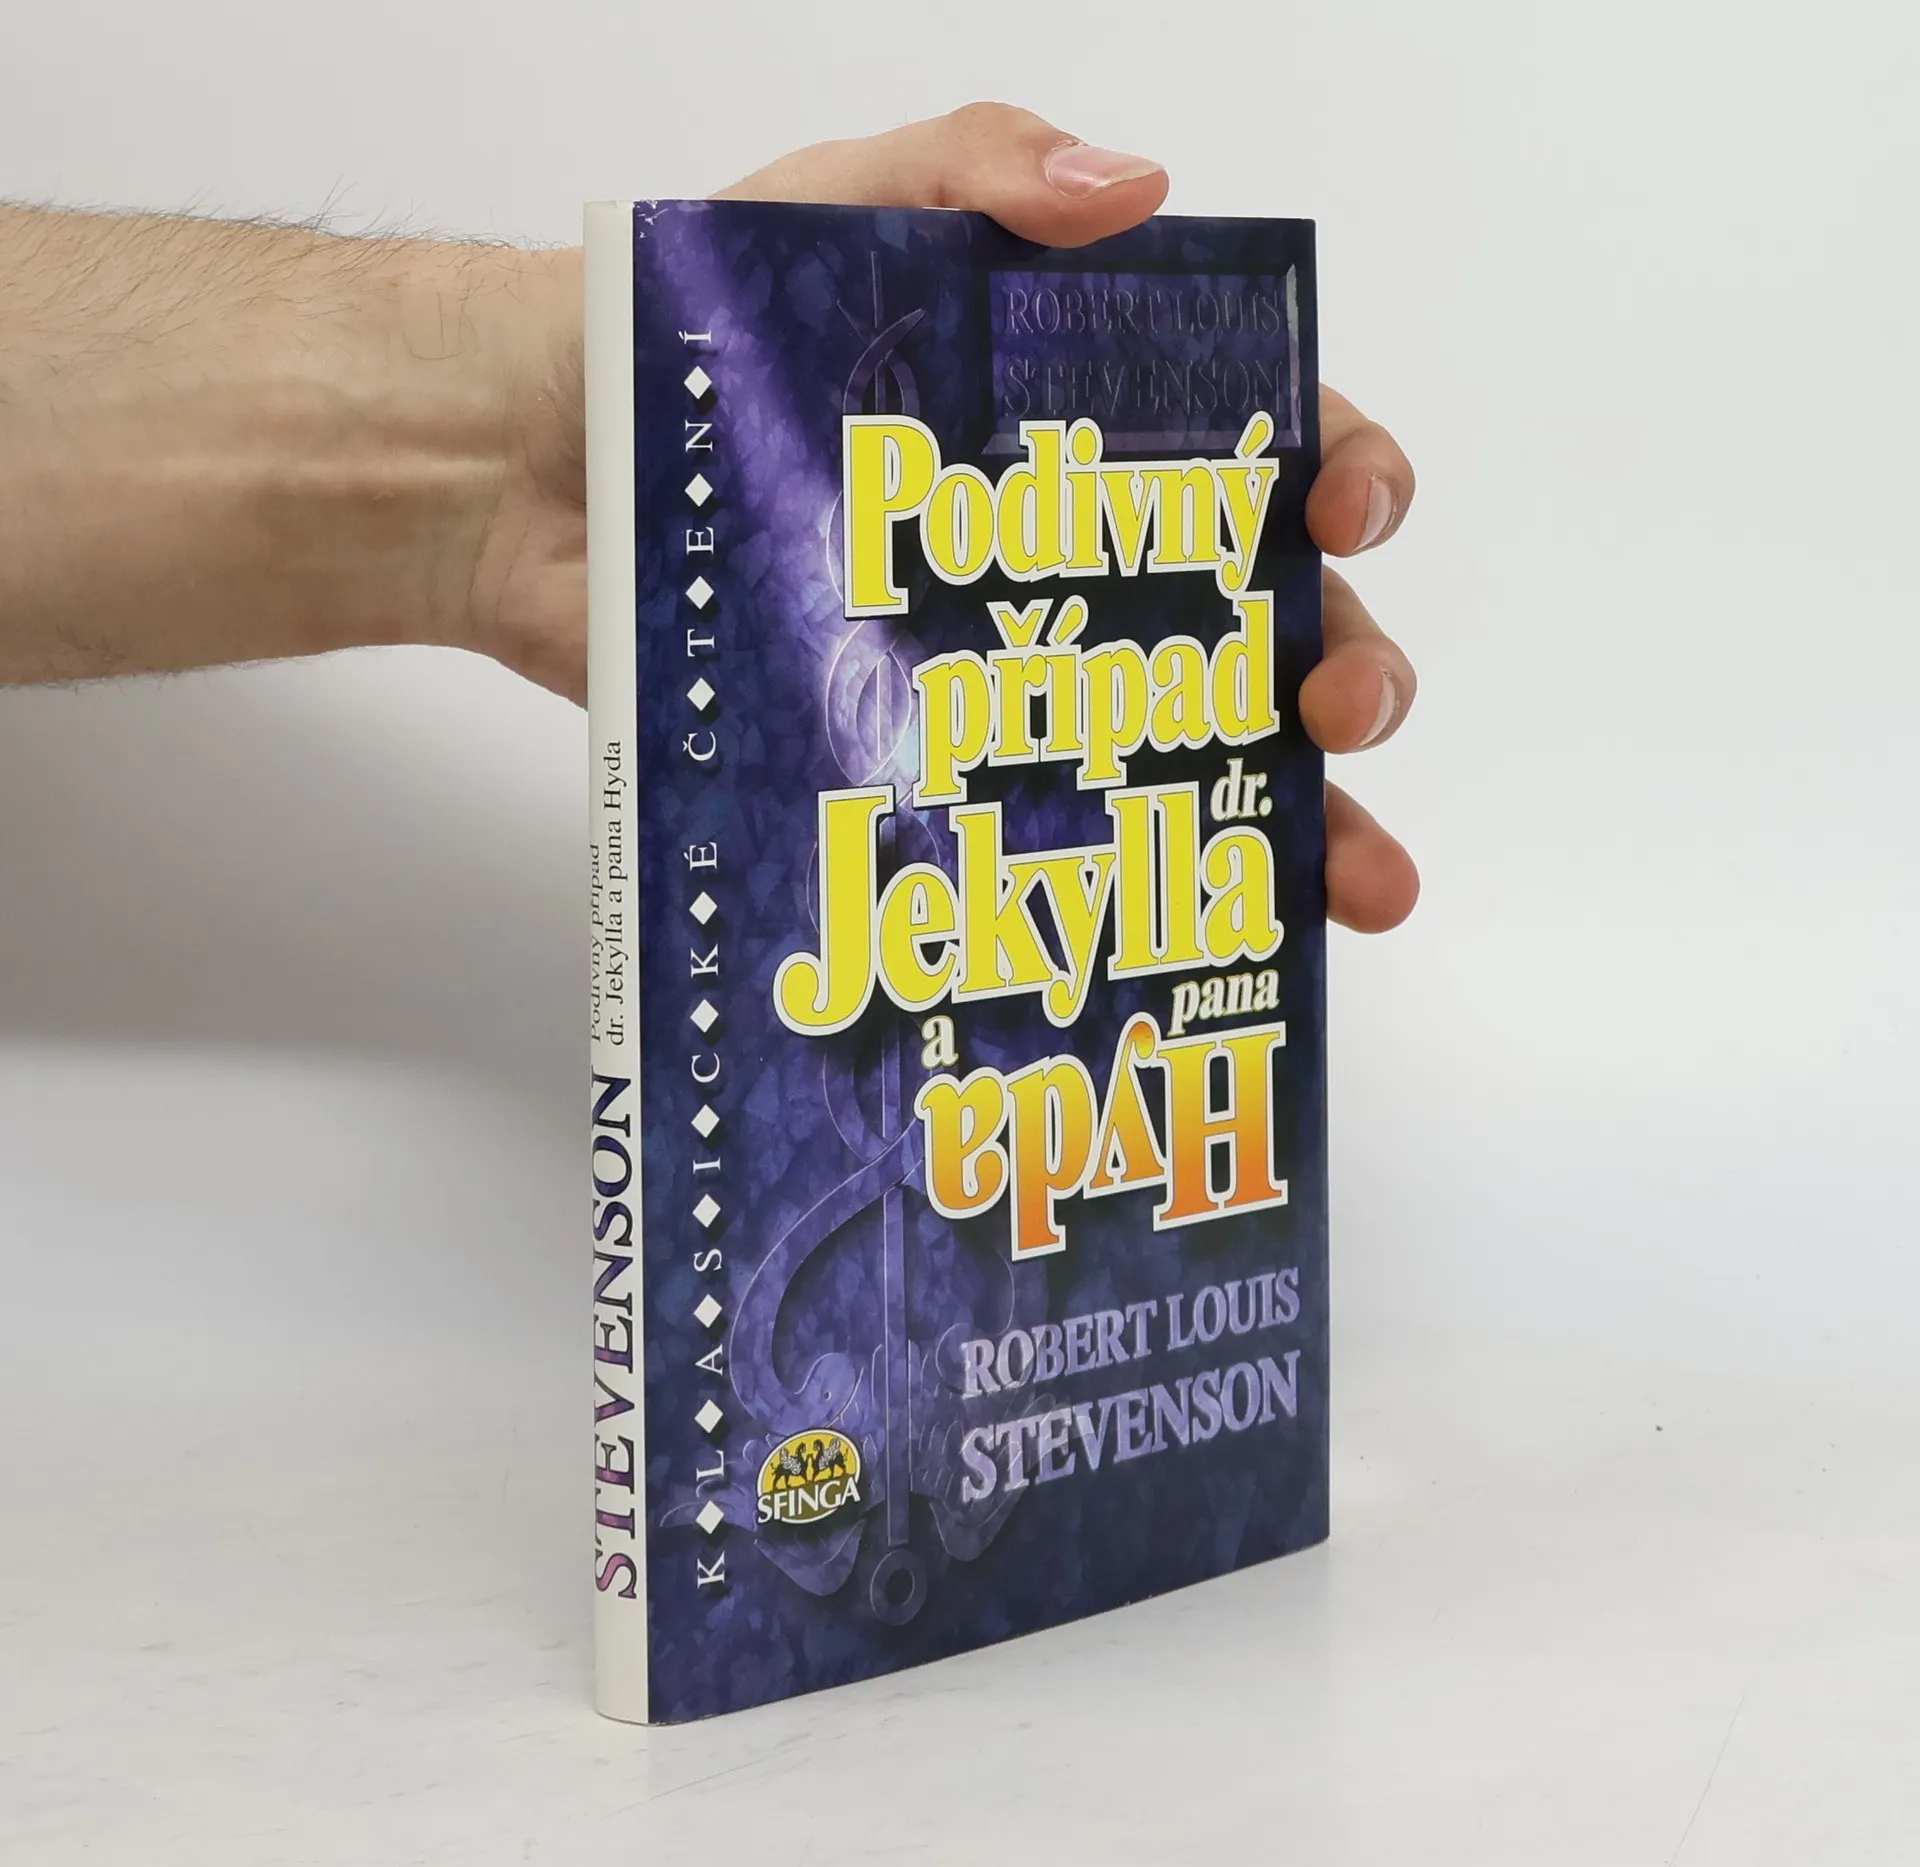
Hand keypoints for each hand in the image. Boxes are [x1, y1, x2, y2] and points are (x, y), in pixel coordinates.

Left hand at [488, 104, 1418, 932]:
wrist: (521, 476)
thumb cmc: (681, 333)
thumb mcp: (836, 206)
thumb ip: (973, 170)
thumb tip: (1133, 190)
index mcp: (1086, 426)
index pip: (1265, 448)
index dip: (1344, 476)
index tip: (1345, 511)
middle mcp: (1074, 561)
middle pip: (1268, 627)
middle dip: (1349, 671)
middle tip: (1340, 711)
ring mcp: (1010, 677)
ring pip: (1194, 760)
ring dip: (1301, 829)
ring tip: (1352, 885)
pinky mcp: (933, 771)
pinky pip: (1058, 840)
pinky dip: (1143, 894)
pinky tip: (1195, 943)